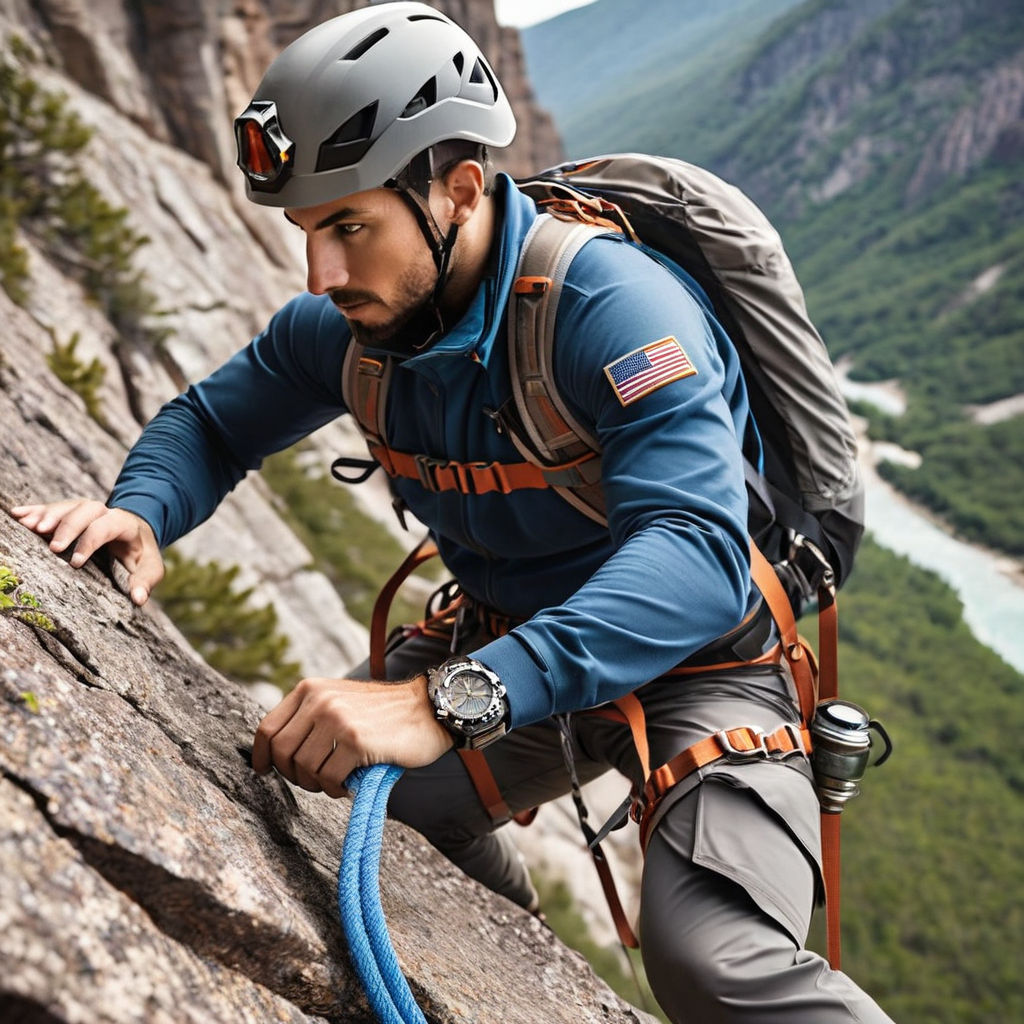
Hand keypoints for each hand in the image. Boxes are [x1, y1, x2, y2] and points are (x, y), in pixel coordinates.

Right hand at [8, 499, 163, 605]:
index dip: (91, 542)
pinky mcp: (71, 513)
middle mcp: (105, 512)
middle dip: (68, 526)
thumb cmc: (141, 556)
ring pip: (67, 506)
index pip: (107, 527)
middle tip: (53, 547)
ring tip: (28, 526)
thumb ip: (146, 582)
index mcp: (125, 524)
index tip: (76, 563)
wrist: (137, 535)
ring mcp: (86, 511)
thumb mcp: (151, 569)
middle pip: (86, 510)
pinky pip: (52, 508)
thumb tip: (138, 599)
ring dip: (47, 515)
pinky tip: (18, 514)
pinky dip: (36, 511)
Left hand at [251, 675, 452, 797]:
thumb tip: (275, 752)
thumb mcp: (340, 701)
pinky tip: (349, 783)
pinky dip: (335, 789)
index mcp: (311, 689)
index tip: (265, 770)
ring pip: (303, 768)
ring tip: (336, 779)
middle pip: (281, 752)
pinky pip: (327, 778)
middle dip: (293, 774)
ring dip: (317, 783)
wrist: (428, 709)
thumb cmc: (383, 714)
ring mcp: (337, 719)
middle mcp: (319, 700)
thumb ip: (310, 717)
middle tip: (314, 779)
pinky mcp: (355, 741)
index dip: (261, 756)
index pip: (267, 728)